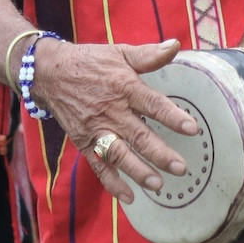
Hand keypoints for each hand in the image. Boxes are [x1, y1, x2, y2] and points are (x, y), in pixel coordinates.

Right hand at [28, 38, 200, 202]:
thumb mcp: (120, 52)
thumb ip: (149, 55)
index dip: (172, 117)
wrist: (50, 73)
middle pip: (138, 135)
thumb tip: (176, 45)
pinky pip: (99, 165)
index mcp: (124, 87)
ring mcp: (96, 129)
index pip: (153, 104)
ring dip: (138, 171)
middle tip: (181, 168)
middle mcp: (111, 111)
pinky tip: (129, 197)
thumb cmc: (91, 62)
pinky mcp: (84, 142)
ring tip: (158, 185)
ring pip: (119, 154)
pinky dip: (112, 183)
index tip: (192, 130)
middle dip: (160, 153)